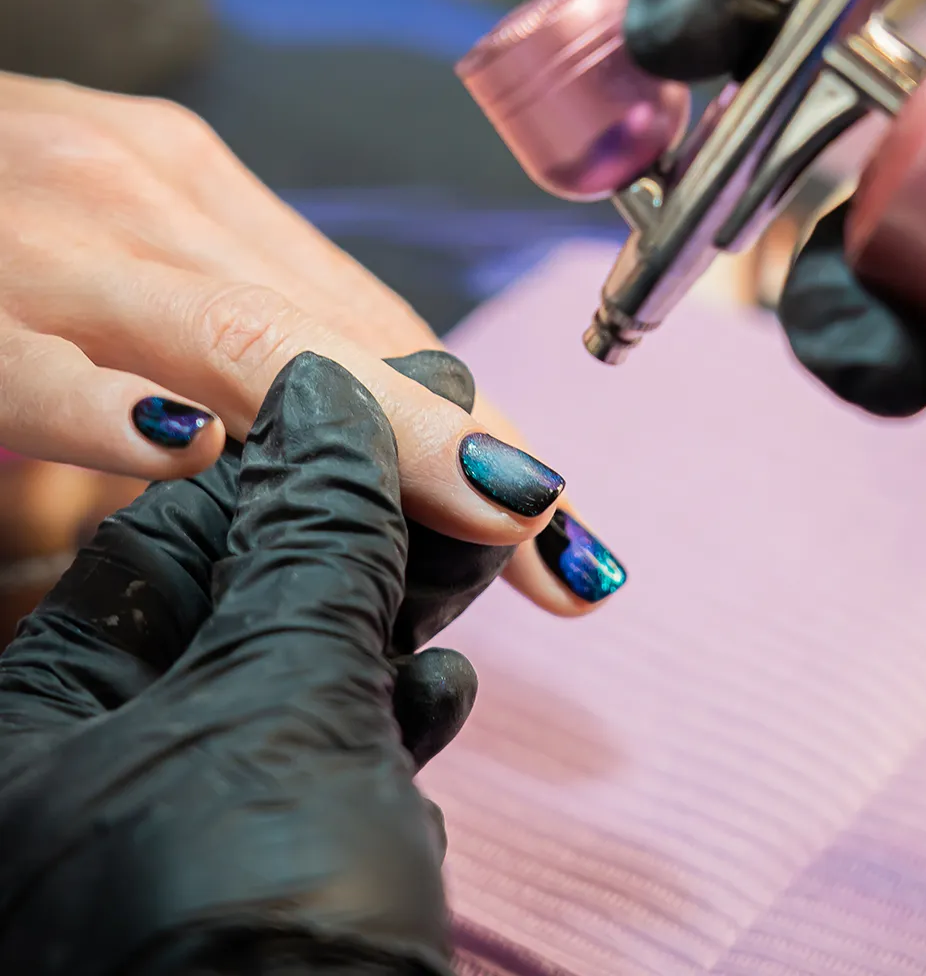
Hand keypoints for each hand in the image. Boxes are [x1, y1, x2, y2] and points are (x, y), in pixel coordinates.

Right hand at [0, 72, 615, 615]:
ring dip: (373, 431)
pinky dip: (100, 409)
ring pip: (235, 334)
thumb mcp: (126, 276)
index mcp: (197, 200)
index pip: (367, 328)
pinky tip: (187, 458)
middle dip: (463, 444)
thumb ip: (227, 356)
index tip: (558, 520)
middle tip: (560, 538)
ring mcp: (46, 231)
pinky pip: (23, 358)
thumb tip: (340, 470)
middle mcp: (145, 196)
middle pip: (338, 336)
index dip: (474, 422)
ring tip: (488, 509)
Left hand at [0, 351, 510, 974]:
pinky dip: (395, 712)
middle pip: (246, 599)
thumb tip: (330, 393)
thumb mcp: (282, 699)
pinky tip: (448, 684)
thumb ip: (312, 537)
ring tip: (491, 546)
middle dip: (367, 523)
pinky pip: (330, 759)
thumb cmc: (257, 924)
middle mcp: (97, 774)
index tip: (381, 394)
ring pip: (304, 673)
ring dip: (401, 608)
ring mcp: (192, 827)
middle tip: (469, 451)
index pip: (169, 538)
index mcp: (36, 727)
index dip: (288, 464)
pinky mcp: (277, 873)